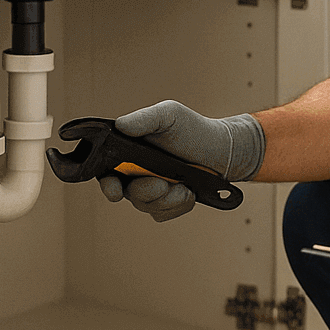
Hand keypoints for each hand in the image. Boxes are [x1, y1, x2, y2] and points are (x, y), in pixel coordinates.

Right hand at [96, 100, 263, 221]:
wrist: (223, 151)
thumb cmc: (193, 130)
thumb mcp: (169, 115)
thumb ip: (144, 118)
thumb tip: (119, 125)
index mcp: (128, 152)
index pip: (106, 171)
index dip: (106, 183)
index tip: (114, 189)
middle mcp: (135, 172)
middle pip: (125, 193)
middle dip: (144, 191)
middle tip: (161, 185)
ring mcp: (151, 190)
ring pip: (145, 205)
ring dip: (166, 198)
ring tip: (184, 185)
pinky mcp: (167, 204)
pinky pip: (163, 213)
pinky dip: (177, 205)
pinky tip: (189, 192)